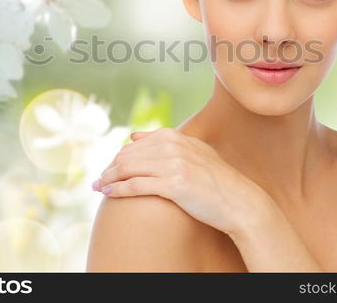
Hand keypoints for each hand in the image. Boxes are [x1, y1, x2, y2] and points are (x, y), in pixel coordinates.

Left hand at [91, 127, 271, 236]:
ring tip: (98, 187)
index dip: (118, 158)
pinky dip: (118, 189)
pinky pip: (136, 186)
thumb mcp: (193, 151)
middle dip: (109, 168)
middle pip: (127, 155)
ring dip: (108, 178)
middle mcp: (173, 146)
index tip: (109, 169)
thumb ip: (164, 142)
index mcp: (175, 136)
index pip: (134, 145)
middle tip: (98, 180)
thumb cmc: (214, 180)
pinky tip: (108, 193)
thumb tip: (133, 136)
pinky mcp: (174, 185)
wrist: (238, 201)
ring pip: (128, 169)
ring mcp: (174, 165)